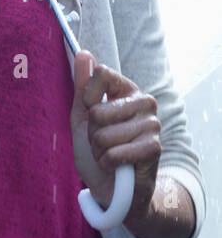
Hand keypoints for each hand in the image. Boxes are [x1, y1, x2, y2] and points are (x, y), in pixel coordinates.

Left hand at [70, 50, 161, 228]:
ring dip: (99, 149)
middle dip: (91, 132)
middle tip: (101, 140)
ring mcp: (153, 124)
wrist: (109, 184)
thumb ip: (82, 85)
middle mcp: (145, 102)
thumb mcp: (82, 115)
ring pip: (104, 134)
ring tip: (109, 153)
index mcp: (127, 90)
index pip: (102, 74)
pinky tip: (117, 165)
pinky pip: (114, 153)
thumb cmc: (96, 147)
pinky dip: (108, 162)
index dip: (87, 97)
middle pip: (98, 110)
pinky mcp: (155, 148)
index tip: (90, 111)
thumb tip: (83, 53)